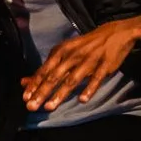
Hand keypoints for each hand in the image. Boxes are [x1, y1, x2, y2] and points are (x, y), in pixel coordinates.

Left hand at [22, 19, 138, 112]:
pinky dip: (89, 89)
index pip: (44, 71)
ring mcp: (89, 60)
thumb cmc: (85, 46)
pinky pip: (96, 78)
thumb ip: (46, 69)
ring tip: (49, 107)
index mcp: (61, 52)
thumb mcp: (64, 53)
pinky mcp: (105, 64)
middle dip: (42, 92)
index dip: (34, 85)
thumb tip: (24, 82)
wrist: (115, 33)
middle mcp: (72, 55)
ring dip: (60, 93)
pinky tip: (82, 100)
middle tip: (32, 106)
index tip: (25, 98)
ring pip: (72, 79)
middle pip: (54, 76)